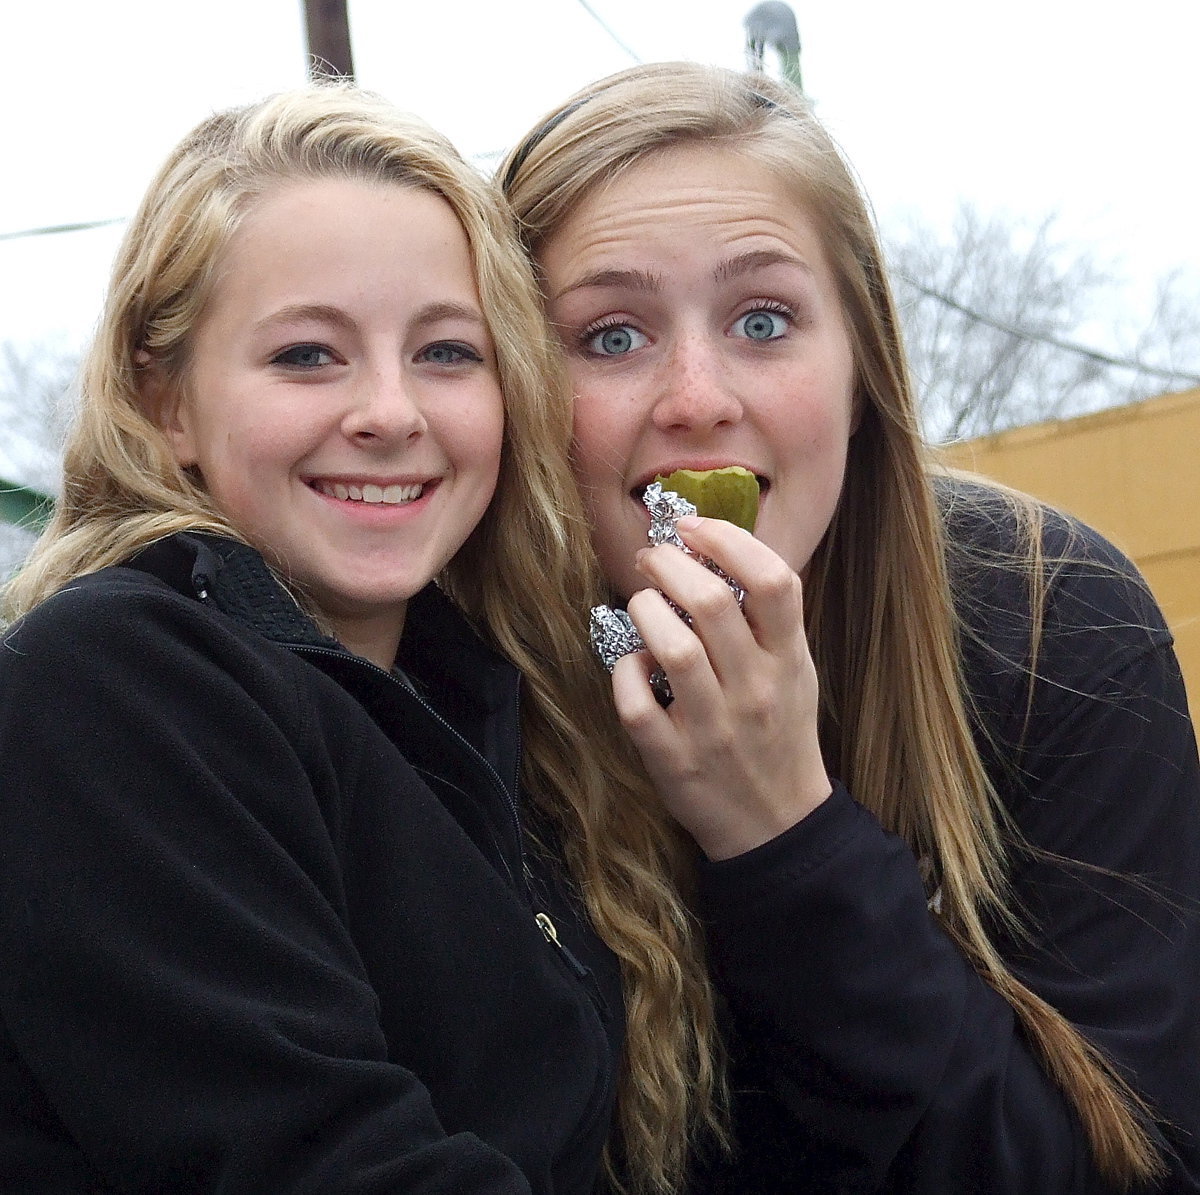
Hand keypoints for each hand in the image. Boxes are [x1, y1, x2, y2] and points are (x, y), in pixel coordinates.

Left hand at [611, 515, 831, 859]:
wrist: (778, 825)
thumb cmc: (779, 733)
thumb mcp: (795, 672)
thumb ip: (767, 620)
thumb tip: (715, 551)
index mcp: (790, 661)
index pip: (773, 582)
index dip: (729, 540)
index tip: (695, 528)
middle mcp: (757, 691)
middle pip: (712, 603)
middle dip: (670, 564)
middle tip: (652, 558)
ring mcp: (715, 729)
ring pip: (672, 648)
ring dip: (645, 611)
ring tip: (641, 603)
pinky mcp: (674, 761)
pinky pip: (636, 703)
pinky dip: (626, 672)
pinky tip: (634, 664)